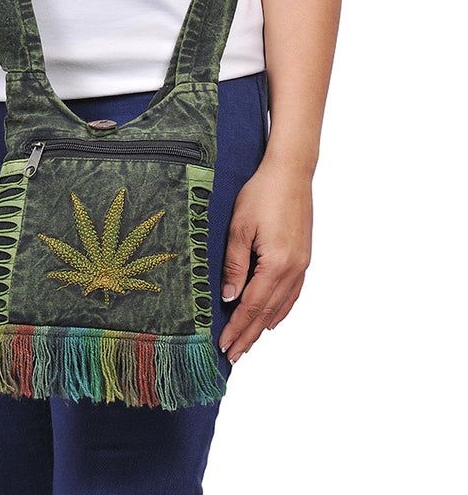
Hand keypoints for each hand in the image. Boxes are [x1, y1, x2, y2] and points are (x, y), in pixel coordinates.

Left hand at [217, 157, 312, 362]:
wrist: (290, 173)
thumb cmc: (262, 194)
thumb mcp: (240, 228)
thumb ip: (234, 265)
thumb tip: (229, 298)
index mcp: (277, 263)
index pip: (253, 305)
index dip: (238, 327)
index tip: (224, 345)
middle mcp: (294, 269)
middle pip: (268, 311)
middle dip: (249, 335)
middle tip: (233, 355)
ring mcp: (302, 264)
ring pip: (281, 305)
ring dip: (263, 326)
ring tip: (248, 343)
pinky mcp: (304, 257)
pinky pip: (293, 293)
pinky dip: (281, 310)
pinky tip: (272, 319)